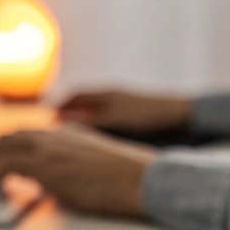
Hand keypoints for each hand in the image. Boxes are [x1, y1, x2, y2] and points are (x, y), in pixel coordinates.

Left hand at [0, 126, 156, 216]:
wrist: (143, 181)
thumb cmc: (125, 181)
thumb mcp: (90, 166)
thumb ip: (66, 167)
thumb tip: (46, 184)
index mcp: (65, 133)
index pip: (23, 135)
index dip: (2, 150)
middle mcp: (53, 134)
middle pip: (6, 138)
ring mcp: (49, 146)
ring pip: (0, 149)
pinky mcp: (46, 164)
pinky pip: (4, 166)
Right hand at [58, 90, 192, 134]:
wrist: (179, 114)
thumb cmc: (146, 115)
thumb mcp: (114, 119)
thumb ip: (88, 120)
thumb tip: (62, 119)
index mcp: (105, 94)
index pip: (76, 95)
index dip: (61, 105)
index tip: (50, 115)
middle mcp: (112, 96)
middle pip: (84, 100)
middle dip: (69, 110)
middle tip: (58, 122)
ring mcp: (122, 103)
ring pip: (96, 109)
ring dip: (83, 117)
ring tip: (74, 130)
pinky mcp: (132, 113)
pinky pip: (107, 115)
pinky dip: (97, 122)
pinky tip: (99, 135)